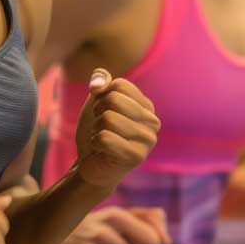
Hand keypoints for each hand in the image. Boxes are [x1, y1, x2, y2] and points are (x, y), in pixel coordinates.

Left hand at [73, 69, 160, 187]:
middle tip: (101, 127)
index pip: (119, 85)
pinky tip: (102, 151)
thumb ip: (100, 80)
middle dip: (98, 112)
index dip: (102, 97)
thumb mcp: (96, 100)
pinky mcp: (137, 157)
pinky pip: (104, 138)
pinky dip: (95, 142)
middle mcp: (153, 122)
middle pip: (113, 99)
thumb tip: (98, 85)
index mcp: (146, 106)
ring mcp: (148, 140)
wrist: (91, 163)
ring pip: (108, 118)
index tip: (103, 112)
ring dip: (96, 129)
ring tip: (102, 139)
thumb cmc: (97, 130)